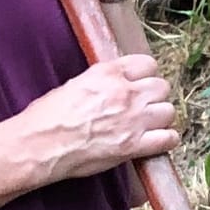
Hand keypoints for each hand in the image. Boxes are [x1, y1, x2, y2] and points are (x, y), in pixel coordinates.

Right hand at [8, 55, 177, 183]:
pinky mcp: (134, 146)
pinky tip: (156, 142)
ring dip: (161, 118)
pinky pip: (168, 139)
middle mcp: (125, 92)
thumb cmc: (48, 117)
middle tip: (144, 107)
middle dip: (155, 96)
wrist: (40, 144)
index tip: (140, 85)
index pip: (147, 64)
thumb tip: (114, 85)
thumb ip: (101, 82)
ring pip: (168, 111)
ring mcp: (132, 119)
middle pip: (162, 87)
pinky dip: (166, 140)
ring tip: (149, 125)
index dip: (145, 76)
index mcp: (108, 73)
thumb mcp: (75, 84)